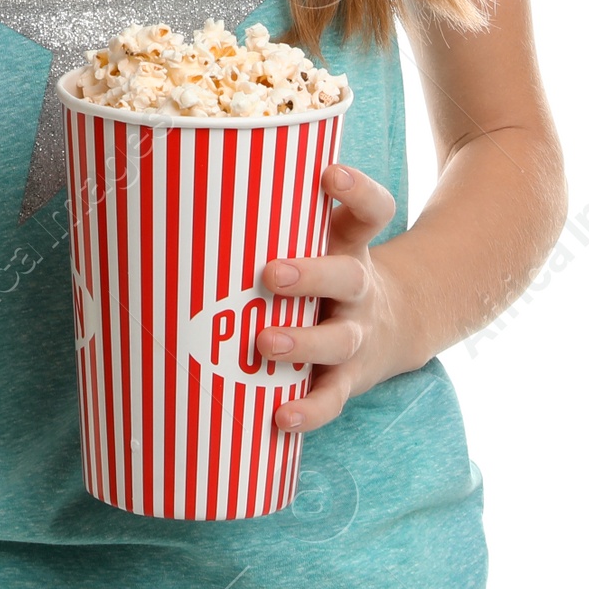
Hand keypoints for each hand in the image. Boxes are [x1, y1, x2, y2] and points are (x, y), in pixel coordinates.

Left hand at [254, 164, 410, 434]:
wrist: (395, 326)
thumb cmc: (330, 271)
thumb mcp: (324, 237)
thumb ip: (278, 217)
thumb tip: (193, 184)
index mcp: (351, 245)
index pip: (372, 211)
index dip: (356, 190)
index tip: (329, 173)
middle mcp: (359, 288)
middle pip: (348, 277)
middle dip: (312, 274)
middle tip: (272, 273)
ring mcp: (356, 335)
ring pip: (338, 340)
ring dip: (302, 343)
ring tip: (264, 343)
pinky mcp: (349, 377)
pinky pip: (332, 397)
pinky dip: (309, 410)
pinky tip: (280, 416)